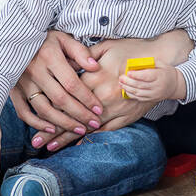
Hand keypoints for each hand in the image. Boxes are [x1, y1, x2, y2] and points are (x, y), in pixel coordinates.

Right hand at [9, 31, 104, 148]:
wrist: (13, 39)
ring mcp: (22, 83)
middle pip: (59, 99)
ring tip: (79, 129)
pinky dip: (37, 123)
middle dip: (79, 114)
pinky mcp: (13, 91)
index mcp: (49, 57)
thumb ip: (80, 52)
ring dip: (62, 123)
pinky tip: (52, 129)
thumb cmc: (44, 39)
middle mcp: (35, 71)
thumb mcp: (63, 38)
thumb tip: (95, 67)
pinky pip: (24, 112)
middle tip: (94, 124)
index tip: (98, 109)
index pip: (71, 83)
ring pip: (43, 109)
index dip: (86, 98)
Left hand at [37, 31, 191, 150]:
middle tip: (35, 143)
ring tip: (50, 148)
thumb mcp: (108, 47)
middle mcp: (102, 97)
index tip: (34, 118)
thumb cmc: (134, 53)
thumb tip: (66, 59)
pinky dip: (88, 137)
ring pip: (86, 127)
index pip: (66, 96)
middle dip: (52, 130)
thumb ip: (85, 55)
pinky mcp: (124, 117)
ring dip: (67, 138)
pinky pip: (104, 131)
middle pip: (72, 116)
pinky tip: (76, 144)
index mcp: (95, 78)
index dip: (49, 108)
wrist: (161, 67)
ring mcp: (114, 110)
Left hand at [119, 63, 183, 102]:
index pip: (147, 76)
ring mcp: (154, 94)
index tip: (128, 72)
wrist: (175, 85)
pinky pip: (140, 98)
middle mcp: (157, 86)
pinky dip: (132, 94)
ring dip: (128, 88)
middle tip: (121, 78)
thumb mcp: (161, 64)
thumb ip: (149, 62)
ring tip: (121, 83)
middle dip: (129, 82)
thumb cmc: (166, 72)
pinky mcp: (151, 99)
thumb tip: (136, 61)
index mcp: (160, 76)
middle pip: (141, 85)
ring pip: (139, 92)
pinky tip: (126, 90)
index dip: (137, 75)